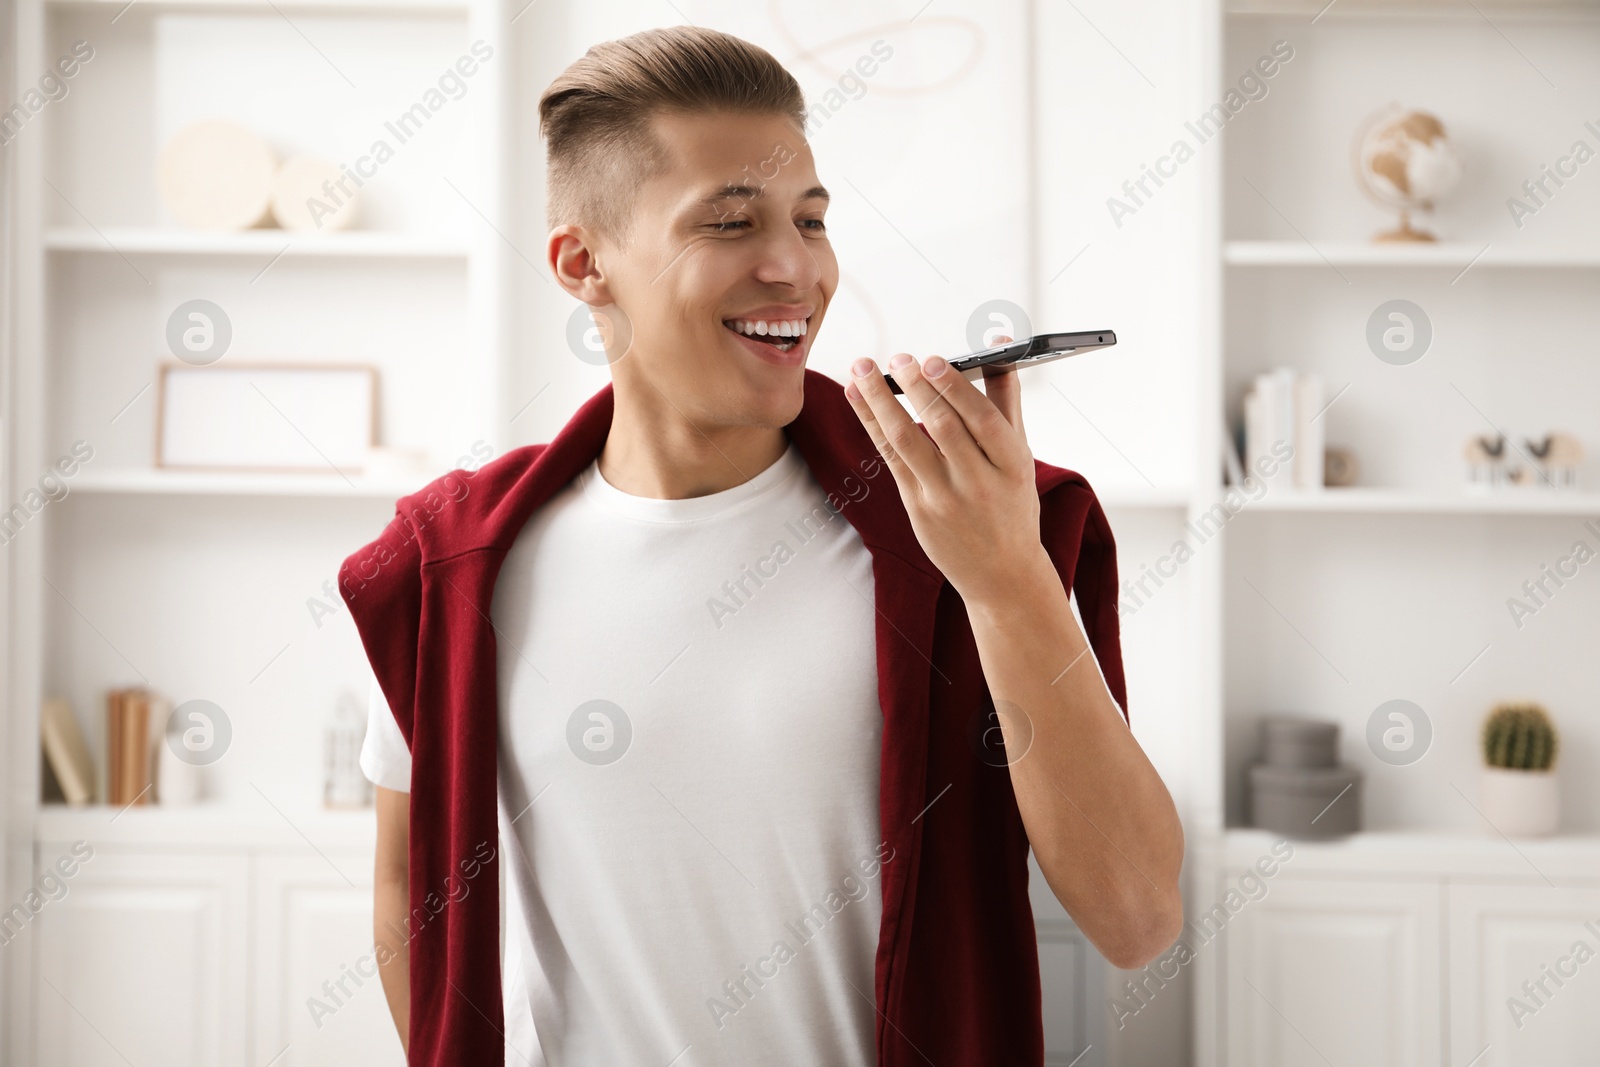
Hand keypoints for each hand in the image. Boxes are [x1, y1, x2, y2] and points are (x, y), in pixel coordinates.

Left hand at [843, 340, 1052, 607]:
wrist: (1001, 574)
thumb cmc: (1011, 505)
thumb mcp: (1021, 456)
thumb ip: (1006, 400)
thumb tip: (1000, 346)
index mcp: (1013, 466)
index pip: (983, 420)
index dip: (954, 388)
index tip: (932, 360)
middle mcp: (979, 483)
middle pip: (943, 428)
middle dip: (916, 388)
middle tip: (898, 359)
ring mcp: (945, 499)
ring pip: (906, 442)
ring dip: (880, 402)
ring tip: (862, 370)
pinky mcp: (917, 508)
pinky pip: (890, 458)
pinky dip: (871, 424)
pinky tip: (859, 399)